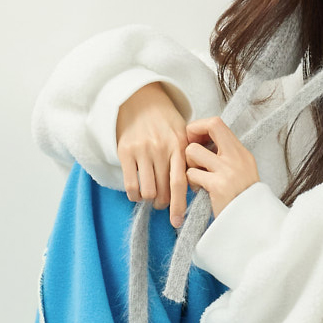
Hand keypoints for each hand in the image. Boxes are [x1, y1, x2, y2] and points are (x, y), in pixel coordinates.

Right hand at [116, 82, 189, 226]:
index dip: (179, 205)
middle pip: (162, 191)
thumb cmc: (168, 124)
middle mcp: (161, 148)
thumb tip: (198, 188)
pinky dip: (135, 195)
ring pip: (147, 191)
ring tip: (152, 196)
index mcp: (180, 146)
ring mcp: (142, 149)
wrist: (142, 100)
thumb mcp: (184, 136)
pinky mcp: (125, 151)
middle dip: (163, 203)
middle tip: (163, 202)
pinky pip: (130, 184)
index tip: (177, 222)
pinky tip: (138, 193)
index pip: (179, 182)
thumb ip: (190, 159)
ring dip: (149, 199)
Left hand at [184, 116, 260, 218]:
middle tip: (190, 152)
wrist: (251, 223)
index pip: (217, 123)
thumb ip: (226, 157)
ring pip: (193, 151)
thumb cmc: (242, 200)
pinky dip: (191, 182)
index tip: (196, 140)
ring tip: (197, 178)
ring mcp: (228, 170)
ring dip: (189, 165)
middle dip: (192, 134)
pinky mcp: (218, 186)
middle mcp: (237, 157)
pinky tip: (200, 190)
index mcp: (242, 152)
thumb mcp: (242, 172)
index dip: (200, 127)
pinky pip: (191, 174)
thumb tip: (202, 142)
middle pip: (210, 125)